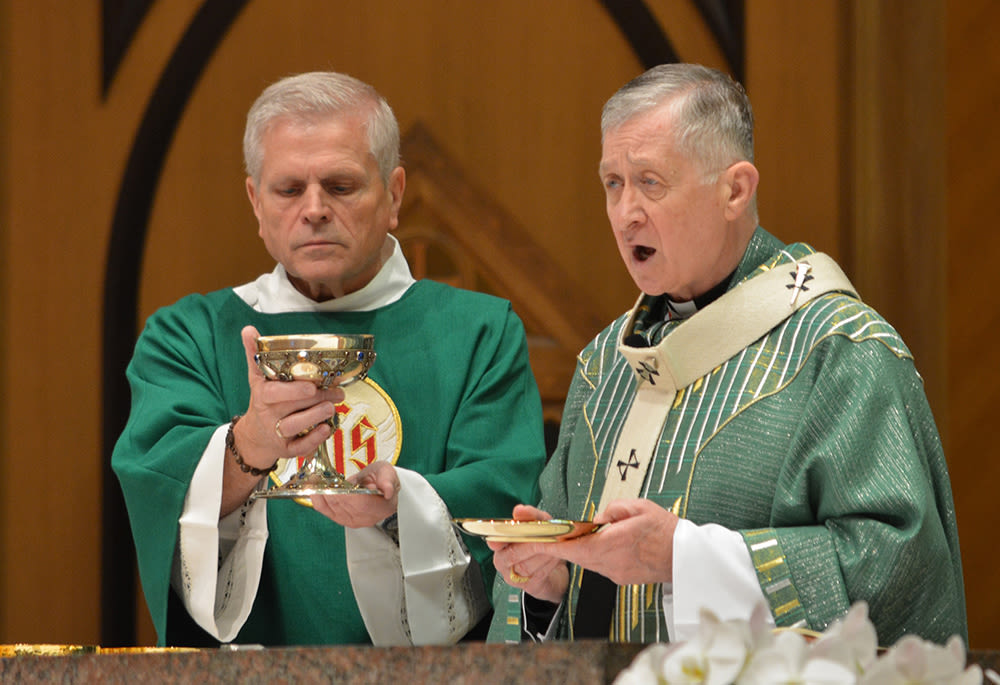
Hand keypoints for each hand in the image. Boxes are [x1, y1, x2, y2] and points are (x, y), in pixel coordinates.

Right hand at [234, 325, 345, 473]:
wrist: (255, 437)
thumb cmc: (264, 402)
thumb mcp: (257, 378)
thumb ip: (255, 354)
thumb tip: (248, 329)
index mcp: (262, 396)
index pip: (274, 393)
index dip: (293, 390)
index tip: (311, 386)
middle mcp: (269, 415)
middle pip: (292, 407)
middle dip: (317, 398)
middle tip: (337, 392)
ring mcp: (277, 434)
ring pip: (295, 427)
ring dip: (316, 416)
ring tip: (332, 407)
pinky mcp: (287, 450)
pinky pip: (300, 448)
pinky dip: (314, 440)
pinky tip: (327, 428)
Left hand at [311, 461, 399, 527]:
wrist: (377, 485)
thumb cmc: (382, 479)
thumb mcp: (388, 472)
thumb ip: (388, 480)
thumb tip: (388, 491)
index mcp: (383, 507)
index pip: (362, 505)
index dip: (348, 496)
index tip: (338, 485)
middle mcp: (368, 518)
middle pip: (344, 507)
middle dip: (331, 492)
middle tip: (320, 478)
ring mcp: (354, 521)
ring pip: (334, 509)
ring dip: (322, 495)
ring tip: (315, 482)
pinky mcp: (343, 520)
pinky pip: (328, 513)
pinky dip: (319, 502)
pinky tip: (313, 493)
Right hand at [488, 504, 570, 602]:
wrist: (556, 567)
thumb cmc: (542, 541)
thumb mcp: (539, 523)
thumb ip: (530, 516)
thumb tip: (519, 510)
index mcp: (500, 543)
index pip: (494, 541)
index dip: (498, 540)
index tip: (501, 539)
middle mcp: (503, 561)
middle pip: (513, 554)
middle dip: (532, 544)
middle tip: (547, 536)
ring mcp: (514, 576)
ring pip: (526, 566)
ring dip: (544, 553)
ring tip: (556, 544)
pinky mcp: (529, 586)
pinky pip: (538, 575)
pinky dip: (550, 564)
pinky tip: (557, 557)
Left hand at [548, 498, 677, 585]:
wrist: (685, 556)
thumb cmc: (665, 530)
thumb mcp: (639, 507)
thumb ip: (613, 509)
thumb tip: (598, 518)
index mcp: (613, 543)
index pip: (574, 547)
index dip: (553, 545)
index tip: (537, 542)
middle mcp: (611, 562)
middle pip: (577, 555)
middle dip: (562, 546)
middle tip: (549, 537)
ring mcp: (615, 573)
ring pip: (587, 562)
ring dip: (579, 550)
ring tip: (577, 538)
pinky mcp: (621, 578)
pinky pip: (599, 566)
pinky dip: (594, 556)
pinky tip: (602, 546)